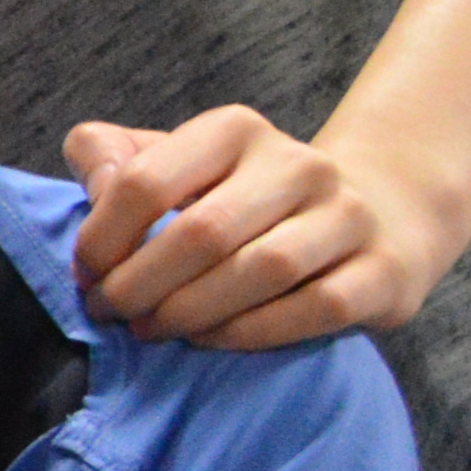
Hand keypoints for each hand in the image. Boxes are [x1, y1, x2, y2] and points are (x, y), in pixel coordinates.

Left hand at [62, 98, 467, 347]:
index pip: (146, 181)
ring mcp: (349, 215)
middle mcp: (300, 164)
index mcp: (236, 130)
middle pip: (202, 232)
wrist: (377, 213)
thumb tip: (96, 182)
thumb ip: (114, 159)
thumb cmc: (244, 197)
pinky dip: (251, 332)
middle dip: (140, 284)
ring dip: (191, 312)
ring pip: (260, 270)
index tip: (86, 274)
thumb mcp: (177, 163)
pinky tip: (211, 340)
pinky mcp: (384, 270)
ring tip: (152, 330)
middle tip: (112, 313)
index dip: (101, 237)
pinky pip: (314, 308)